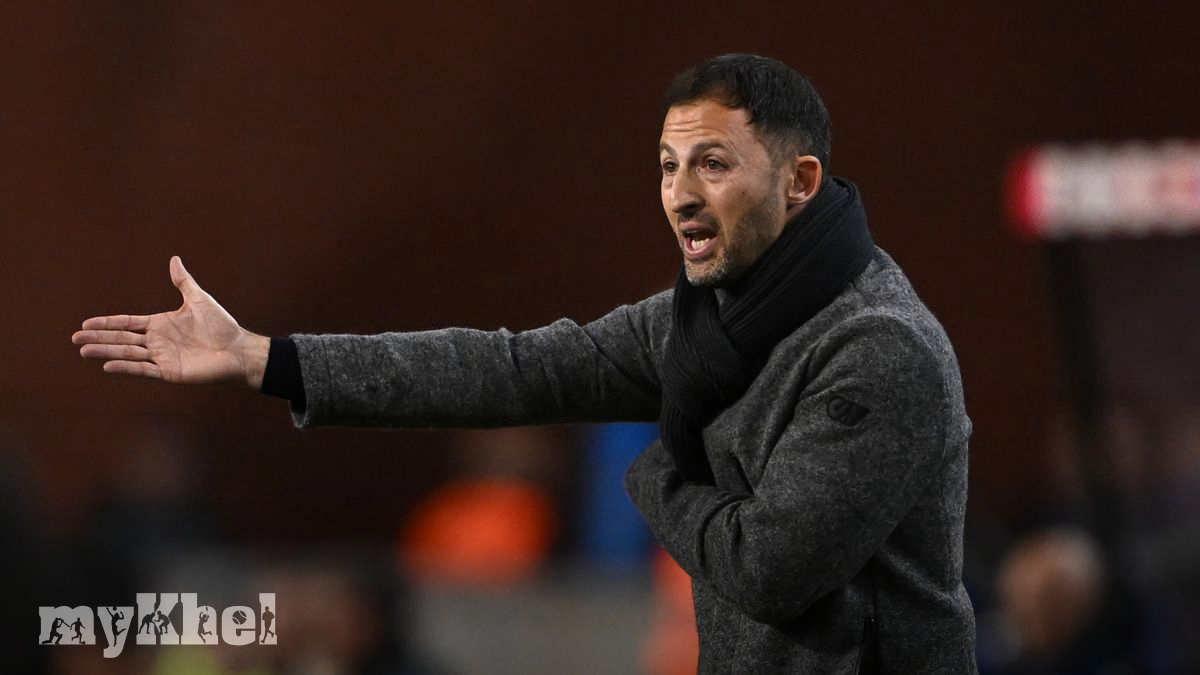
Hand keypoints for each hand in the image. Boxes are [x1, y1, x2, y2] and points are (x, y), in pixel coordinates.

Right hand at [72, 256, 269, 387]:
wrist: (238, 349)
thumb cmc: (221, 325)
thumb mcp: (198, 299)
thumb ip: (182, 281)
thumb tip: (174, 259)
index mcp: (160, 324)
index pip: (127, 323)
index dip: (107, 324)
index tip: (86, 324)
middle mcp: (157, 341)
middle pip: (122, 339)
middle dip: (98, 338)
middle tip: (75, 338)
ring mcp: (162, 357)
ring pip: (128, 353)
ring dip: (106, 352)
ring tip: (84, 351)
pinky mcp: (170, 372)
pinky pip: (144, 369)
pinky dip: (126, 367)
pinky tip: (108, 365)